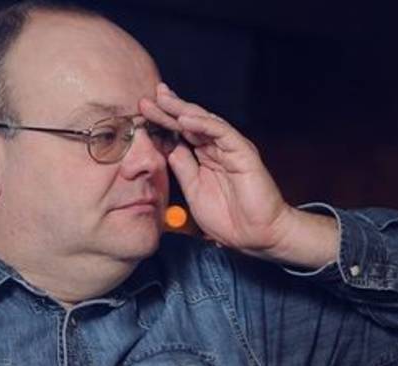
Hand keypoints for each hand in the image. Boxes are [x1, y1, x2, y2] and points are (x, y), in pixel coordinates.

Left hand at [140, 83, 337, 267]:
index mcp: (206, 158)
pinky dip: (203, 124)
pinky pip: (222, 132)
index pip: (182, 134)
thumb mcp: (195, 191)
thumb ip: (183, 169)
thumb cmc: (228, 218)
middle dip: (169, 109)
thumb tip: (168, 149)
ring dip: (183, 110)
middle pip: (190, 123)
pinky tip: (184, 118)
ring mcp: (231, 148)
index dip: (163, 123)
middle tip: (148, 97)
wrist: (255, 236)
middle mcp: (218, 149)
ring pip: (204, 122)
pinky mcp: (243, 152)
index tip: (142, 114)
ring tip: (162, 100)